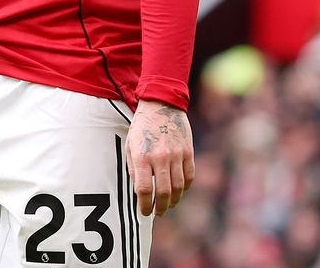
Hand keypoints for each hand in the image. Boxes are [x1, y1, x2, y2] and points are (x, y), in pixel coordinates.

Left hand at [125, 99, 194, 216]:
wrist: (160, 105)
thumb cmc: (141, 127)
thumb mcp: (130, 146)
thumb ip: (135, 169)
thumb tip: (140, 192)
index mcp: (142, 156)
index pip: (144, 189)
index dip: (145, 205)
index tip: (144, 212)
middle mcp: (160, 157)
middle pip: (164, 192)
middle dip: (161, 208)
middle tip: (158, 213)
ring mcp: (176, 155)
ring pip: (179, 187)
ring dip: (174, 201)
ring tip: (168, 205)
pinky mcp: (188, 152)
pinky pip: (189, 176)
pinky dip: (185, 188)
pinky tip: (179, 191)